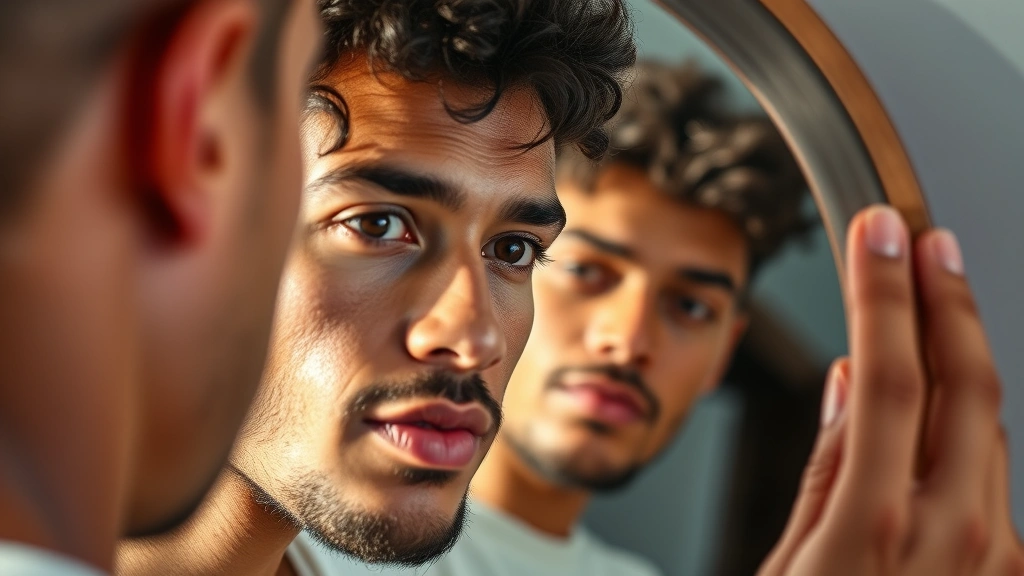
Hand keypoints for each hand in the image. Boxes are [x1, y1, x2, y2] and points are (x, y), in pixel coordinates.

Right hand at [759, 205, 1022, 575]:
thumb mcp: (786, 564)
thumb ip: (829, 469)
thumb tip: (845, 381)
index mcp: (878, 527)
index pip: (888, 374)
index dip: (886, 292)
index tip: (880, 234)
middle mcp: (955, 537)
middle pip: (966, 384)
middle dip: (945, 299)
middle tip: (925, 240)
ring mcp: (994, 558)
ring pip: (991, 425)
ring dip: (963, 352)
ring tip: (934, 300)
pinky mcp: (1008, 571)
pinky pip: (994, 474)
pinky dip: (967, 421)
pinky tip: (940, 399)